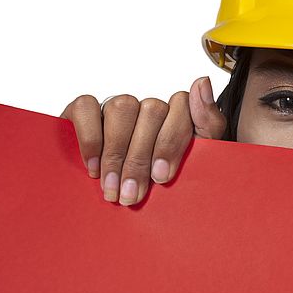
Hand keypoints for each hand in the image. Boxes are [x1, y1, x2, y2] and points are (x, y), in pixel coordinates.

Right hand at [59, 76, 226, 205]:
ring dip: (116, 153)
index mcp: (178, 118)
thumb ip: (208, 124)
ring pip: (122, 107)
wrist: (123, 210)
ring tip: (112, 188)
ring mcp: (117, 107)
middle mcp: (148, 109)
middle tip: (132, 193)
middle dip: (141, 158)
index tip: (162, 176)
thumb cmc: (163, 187)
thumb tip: (202, 82)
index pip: (182, 106)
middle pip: (152, 110)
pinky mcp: (84, 111)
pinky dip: (90, 139)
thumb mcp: (195, 164)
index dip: (171, 142)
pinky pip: (86, 106)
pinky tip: (94, 167)